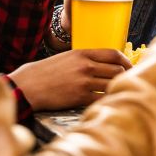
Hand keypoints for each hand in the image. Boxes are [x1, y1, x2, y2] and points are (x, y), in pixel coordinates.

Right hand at [8, 49, 131, 109]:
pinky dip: (106, 100)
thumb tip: (105, 65)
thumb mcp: (66, 58)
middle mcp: (86, 66)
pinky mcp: (80, 97)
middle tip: (127, 82)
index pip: (114, 54)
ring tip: (117, 93)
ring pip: (112, 84)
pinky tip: (106, 102)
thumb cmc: (44, 73)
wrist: (26, 86)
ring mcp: (84, 82)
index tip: (130, 67)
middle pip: (118, 70)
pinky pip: (102, 98)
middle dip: (124, 76)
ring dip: (117, 89)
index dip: (126, 61)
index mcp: (83, 53)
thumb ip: (86, 60)